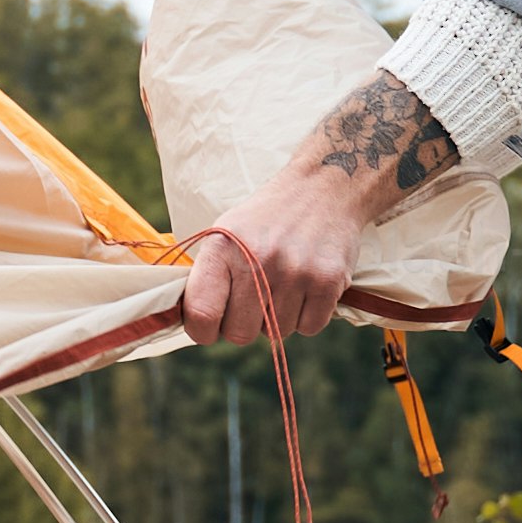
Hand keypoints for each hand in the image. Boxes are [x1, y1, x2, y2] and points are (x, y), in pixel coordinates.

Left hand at [175, 67, 463, 343]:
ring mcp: (295, 271)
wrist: (324, 188)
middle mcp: (257, 260)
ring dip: (278, 318)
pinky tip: (306, 287)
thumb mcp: (225, 234)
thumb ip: (206, 277)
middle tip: (253, 300)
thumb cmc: (266, 220)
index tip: (209, 327)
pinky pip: (309, 328)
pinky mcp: (329, 281)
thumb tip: (192, 324)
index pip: (201, 314)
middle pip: (239, 334)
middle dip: (244, 325)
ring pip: (277, 333)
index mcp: (223, 248)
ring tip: (283, 284)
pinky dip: (307, 316)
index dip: (201, 331)